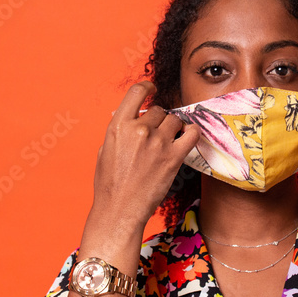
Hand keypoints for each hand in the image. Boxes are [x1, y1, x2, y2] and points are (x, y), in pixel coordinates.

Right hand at [90, 81, 199, 227]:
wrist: (120, 210)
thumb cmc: (110, 185)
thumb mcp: (105, 151)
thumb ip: (121, 132)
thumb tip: (135, 121)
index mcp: (118, 126)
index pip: (136, 92)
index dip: (147, 86)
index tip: (152, 87)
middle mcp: (139, 130)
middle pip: (159, 111)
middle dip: (159, 120)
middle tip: (157, 136)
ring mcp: (157, 142)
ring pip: (175, 121)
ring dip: (174, 129)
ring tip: (169, 142)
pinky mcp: (174, 157)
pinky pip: (192, 134)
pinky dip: (192, 133)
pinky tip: (188, 137)